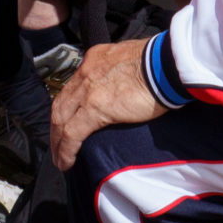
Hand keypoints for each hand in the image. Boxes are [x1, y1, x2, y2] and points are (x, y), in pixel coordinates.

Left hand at [50, 38, 168, 169]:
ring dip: (57, 142)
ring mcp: (87, 89)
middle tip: (57, 146)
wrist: (166, 63)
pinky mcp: (94, 107)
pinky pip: (72, 133)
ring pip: (61, 120)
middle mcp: (85, 72)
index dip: (67, 108)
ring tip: (60, 159)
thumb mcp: (130, 60)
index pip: (72, 87)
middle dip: (56, 128)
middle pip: (61, 105)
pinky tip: (66, 162)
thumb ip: (119, 72)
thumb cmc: (159, 63)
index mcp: (94, 60)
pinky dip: (66, 150)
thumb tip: (122, 86)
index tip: (67, 123)